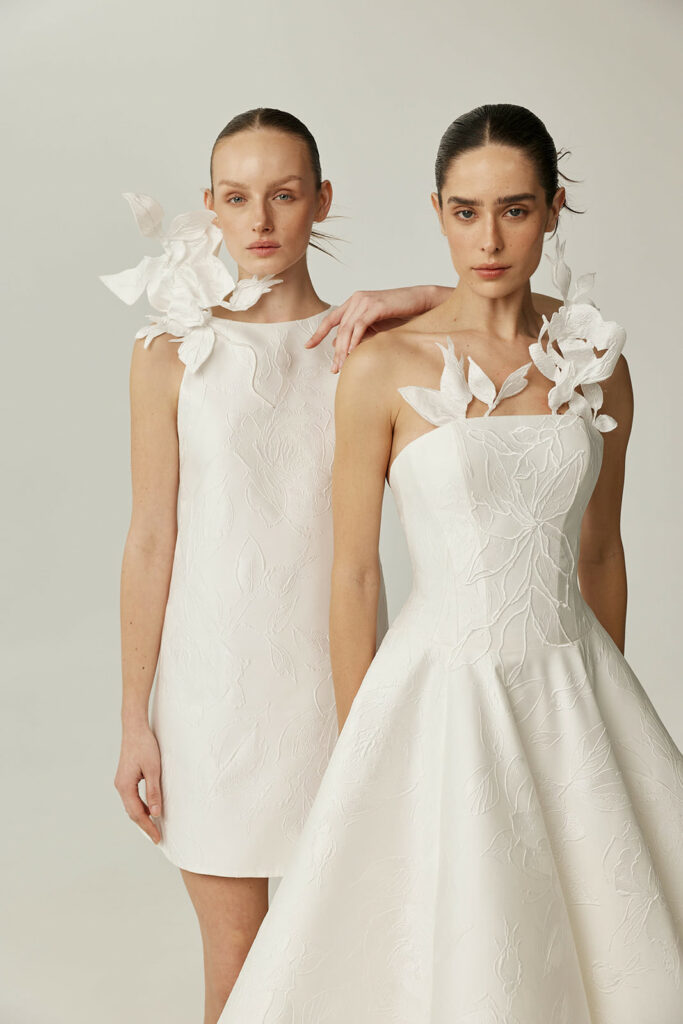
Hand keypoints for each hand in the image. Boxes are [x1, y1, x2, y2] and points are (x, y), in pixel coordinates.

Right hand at [114, 720, 162, 843]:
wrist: (134, 728)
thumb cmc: (144, 746)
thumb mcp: (153, 769)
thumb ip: (154, 792)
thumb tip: (156, 813)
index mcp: (125, 786)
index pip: (137, 813)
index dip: (148, 827)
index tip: (157, 838)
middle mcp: (120, 786)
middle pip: (132, 812)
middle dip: (145, 825)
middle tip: (157, 837)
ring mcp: (121, 782)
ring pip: (131, 805)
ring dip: (142, 816)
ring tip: (155, 826)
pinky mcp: (125, 777)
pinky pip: (132, 797)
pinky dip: (140, 806)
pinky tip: (150, 808)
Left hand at [305, 285, 446, 372]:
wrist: (420, 300)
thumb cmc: (401, 313)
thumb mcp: (376, 325)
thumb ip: (359, 332)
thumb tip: (341, 346)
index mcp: (354, 302)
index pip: (332, 319)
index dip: (319, 333)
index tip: (308, 346)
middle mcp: (357, 299)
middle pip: (339, 327)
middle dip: (335, 350)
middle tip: (333, 368)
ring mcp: (365, 301)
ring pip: (347, 328)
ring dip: (343, 349)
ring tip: (341, 365)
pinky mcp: (375, 306)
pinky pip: (360, 325)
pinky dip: (355, 340)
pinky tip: (352, 352)